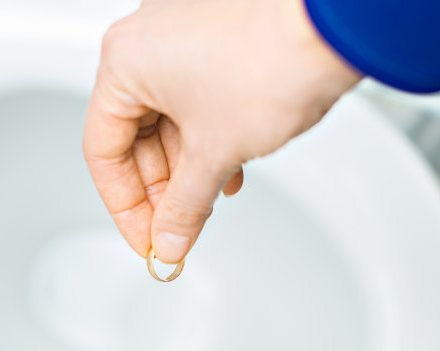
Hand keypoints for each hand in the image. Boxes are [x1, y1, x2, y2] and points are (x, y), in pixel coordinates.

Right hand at [83, 0, 359, 262]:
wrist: (335, 23)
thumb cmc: (274, 59)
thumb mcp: (215, 150)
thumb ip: (184, 204)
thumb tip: (169, 237)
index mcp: (125, 61)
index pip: (103, 151)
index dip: (124, 207)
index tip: (145, 237)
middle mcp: (148, 41)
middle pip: (137, 136)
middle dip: (162, 190)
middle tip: (178, 230)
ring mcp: (185, 34)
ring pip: (171, 120)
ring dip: (189, 168)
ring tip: (208, 203)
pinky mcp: (219, 39)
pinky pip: (199, 99)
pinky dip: (210, 138)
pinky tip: (230, 167)